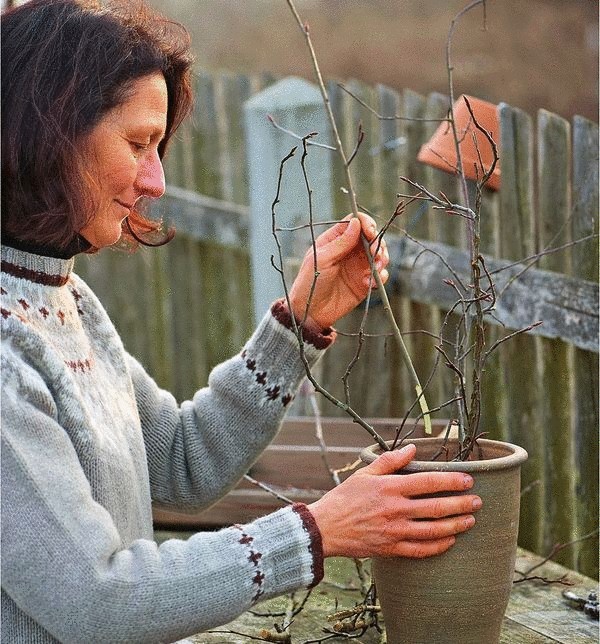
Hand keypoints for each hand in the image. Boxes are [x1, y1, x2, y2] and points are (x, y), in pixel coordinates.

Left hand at [288, 213, 388, 328]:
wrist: (312, 312)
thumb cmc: (310, 283)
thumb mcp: (323, 259)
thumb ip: (341, 242)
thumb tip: (356, 223)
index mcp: (335, 240)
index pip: (355, 223)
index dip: (366, 224)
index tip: (370, 232)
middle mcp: (349, 251)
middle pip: (372, 238)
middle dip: (377, 244)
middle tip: (375, 254)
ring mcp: (358, 266)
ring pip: (380, 255)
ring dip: (382, 260)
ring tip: (374, 270)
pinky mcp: (365, 282)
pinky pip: (380, 275)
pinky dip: (379, 277)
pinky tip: (367, 284)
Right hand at [307, 443, 481, 558]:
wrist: (326, 528)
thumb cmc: (345, 497)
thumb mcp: (365, 473)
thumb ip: (390, 460)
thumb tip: (412, 448)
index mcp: (390, 487)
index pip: (428, 482)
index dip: (451, 480)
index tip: (468, 479)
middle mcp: (396, 509)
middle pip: (436, 507)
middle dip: (461, 504)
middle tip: (478, 501)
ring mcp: (395, 531)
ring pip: (434, 530)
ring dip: (456, 525)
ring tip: (471, 521)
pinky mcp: (391, 549)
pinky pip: (421, 550)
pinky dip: (439, 546)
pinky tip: (450, 541)